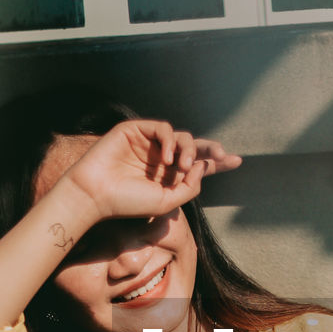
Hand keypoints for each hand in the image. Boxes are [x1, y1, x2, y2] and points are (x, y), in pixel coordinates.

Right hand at [62, 120, 242, 224]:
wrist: (96, 195)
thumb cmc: (128, 203)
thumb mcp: (167, 202)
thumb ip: (189, 187)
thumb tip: (203, 166)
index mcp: (168, 176)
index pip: (197, 166)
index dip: (216, 163)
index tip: (236, 161)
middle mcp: (160, 159)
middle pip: (193, 147)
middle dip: (210, 148)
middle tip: (221, 154)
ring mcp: (148, 144)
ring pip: (181, 137)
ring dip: (187, 150)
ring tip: (181, 166)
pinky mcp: (135, 131)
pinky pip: (163, 128)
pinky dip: (170, 141)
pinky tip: (166, 159)